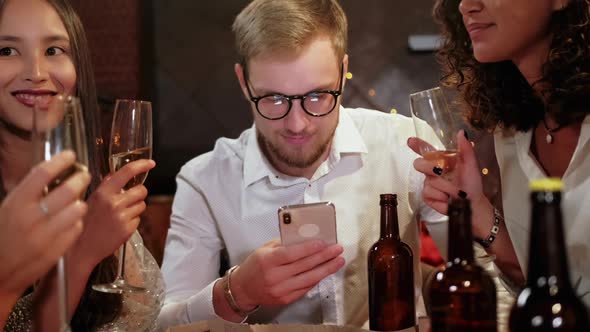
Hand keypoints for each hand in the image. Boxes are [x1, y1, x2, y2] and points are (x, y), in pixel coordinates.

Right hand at [0, 151, 89, 294]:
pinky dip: (77, 222)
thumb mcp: (8, 209)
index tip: (70, 155)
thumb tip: (50, 172)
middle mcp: (31, 217)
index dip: (60, 161)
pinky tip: (71, 222)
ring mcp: (45, 235)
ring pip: (77, 209)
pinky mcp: (57, 250)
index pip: (42, 173)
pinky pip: (76, 228)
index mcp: (16, 203)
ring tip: (77, 201)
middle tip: (84, 176)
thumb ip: (28, 193)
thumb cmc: (3, 236)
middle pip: (68, 190)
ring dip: (81, 202)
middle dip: (81, 179)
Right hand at [71, 159, 154, 268]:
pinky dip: (132, 221)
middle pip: (141, 190)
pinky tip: (119, 226)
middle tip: (129, 200)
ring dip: (135, 208)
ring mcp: (122, 217)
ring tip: (120, 215)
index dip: (141, 165)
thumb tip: (115, 174)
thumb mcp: (90, 201)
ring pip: (142, 205)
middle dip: (139, 194)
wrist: (81, 249)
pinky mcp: (128, 229)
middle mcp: (114, 203)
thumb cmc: (84, 223)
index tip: (150, 163)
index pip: (126, 173)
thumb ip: (105, 187)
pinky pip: (138, 219)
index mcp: (103, 193)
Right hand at [230, 239, 344, 308]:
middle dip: (324, 256)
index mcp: (268, 261)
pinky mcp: (286, 299)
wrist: (243, 289)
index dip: (308, 249)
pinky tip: (325, 271)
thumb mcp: (264, 249)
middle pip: (304, 266)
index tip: (323, 243)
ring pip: (309, 279)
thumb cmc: (255, 266)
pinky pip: (306, 288)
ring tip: (338, 261)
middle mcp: (274, 276)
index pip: (291, 254)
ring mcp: (281, 290)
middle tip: (337, 249)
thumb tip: (305, 237)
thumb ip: (283, 244)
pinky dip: (317, 278)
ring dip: (326, 269)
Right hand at [408, 130, 487, 214]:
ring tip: (458, 194)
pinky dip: (441, 198)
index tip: (411, 141)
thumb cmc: (471, 182)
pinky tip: (449, 200)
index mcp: (441, 160)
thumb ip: (466, 149)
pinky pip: (428, 194)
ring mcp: (428, 184)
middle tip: (440, 171)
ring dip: (446, 188)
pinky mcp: (427, 197)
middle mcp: (432, 170)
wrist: (473, 203)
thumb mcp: (471, 164)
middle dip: (428, 167)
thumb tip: (461, 132)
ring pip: (429, 182)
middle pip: (418, 164)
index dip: (417, 145)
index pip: (425, 150)